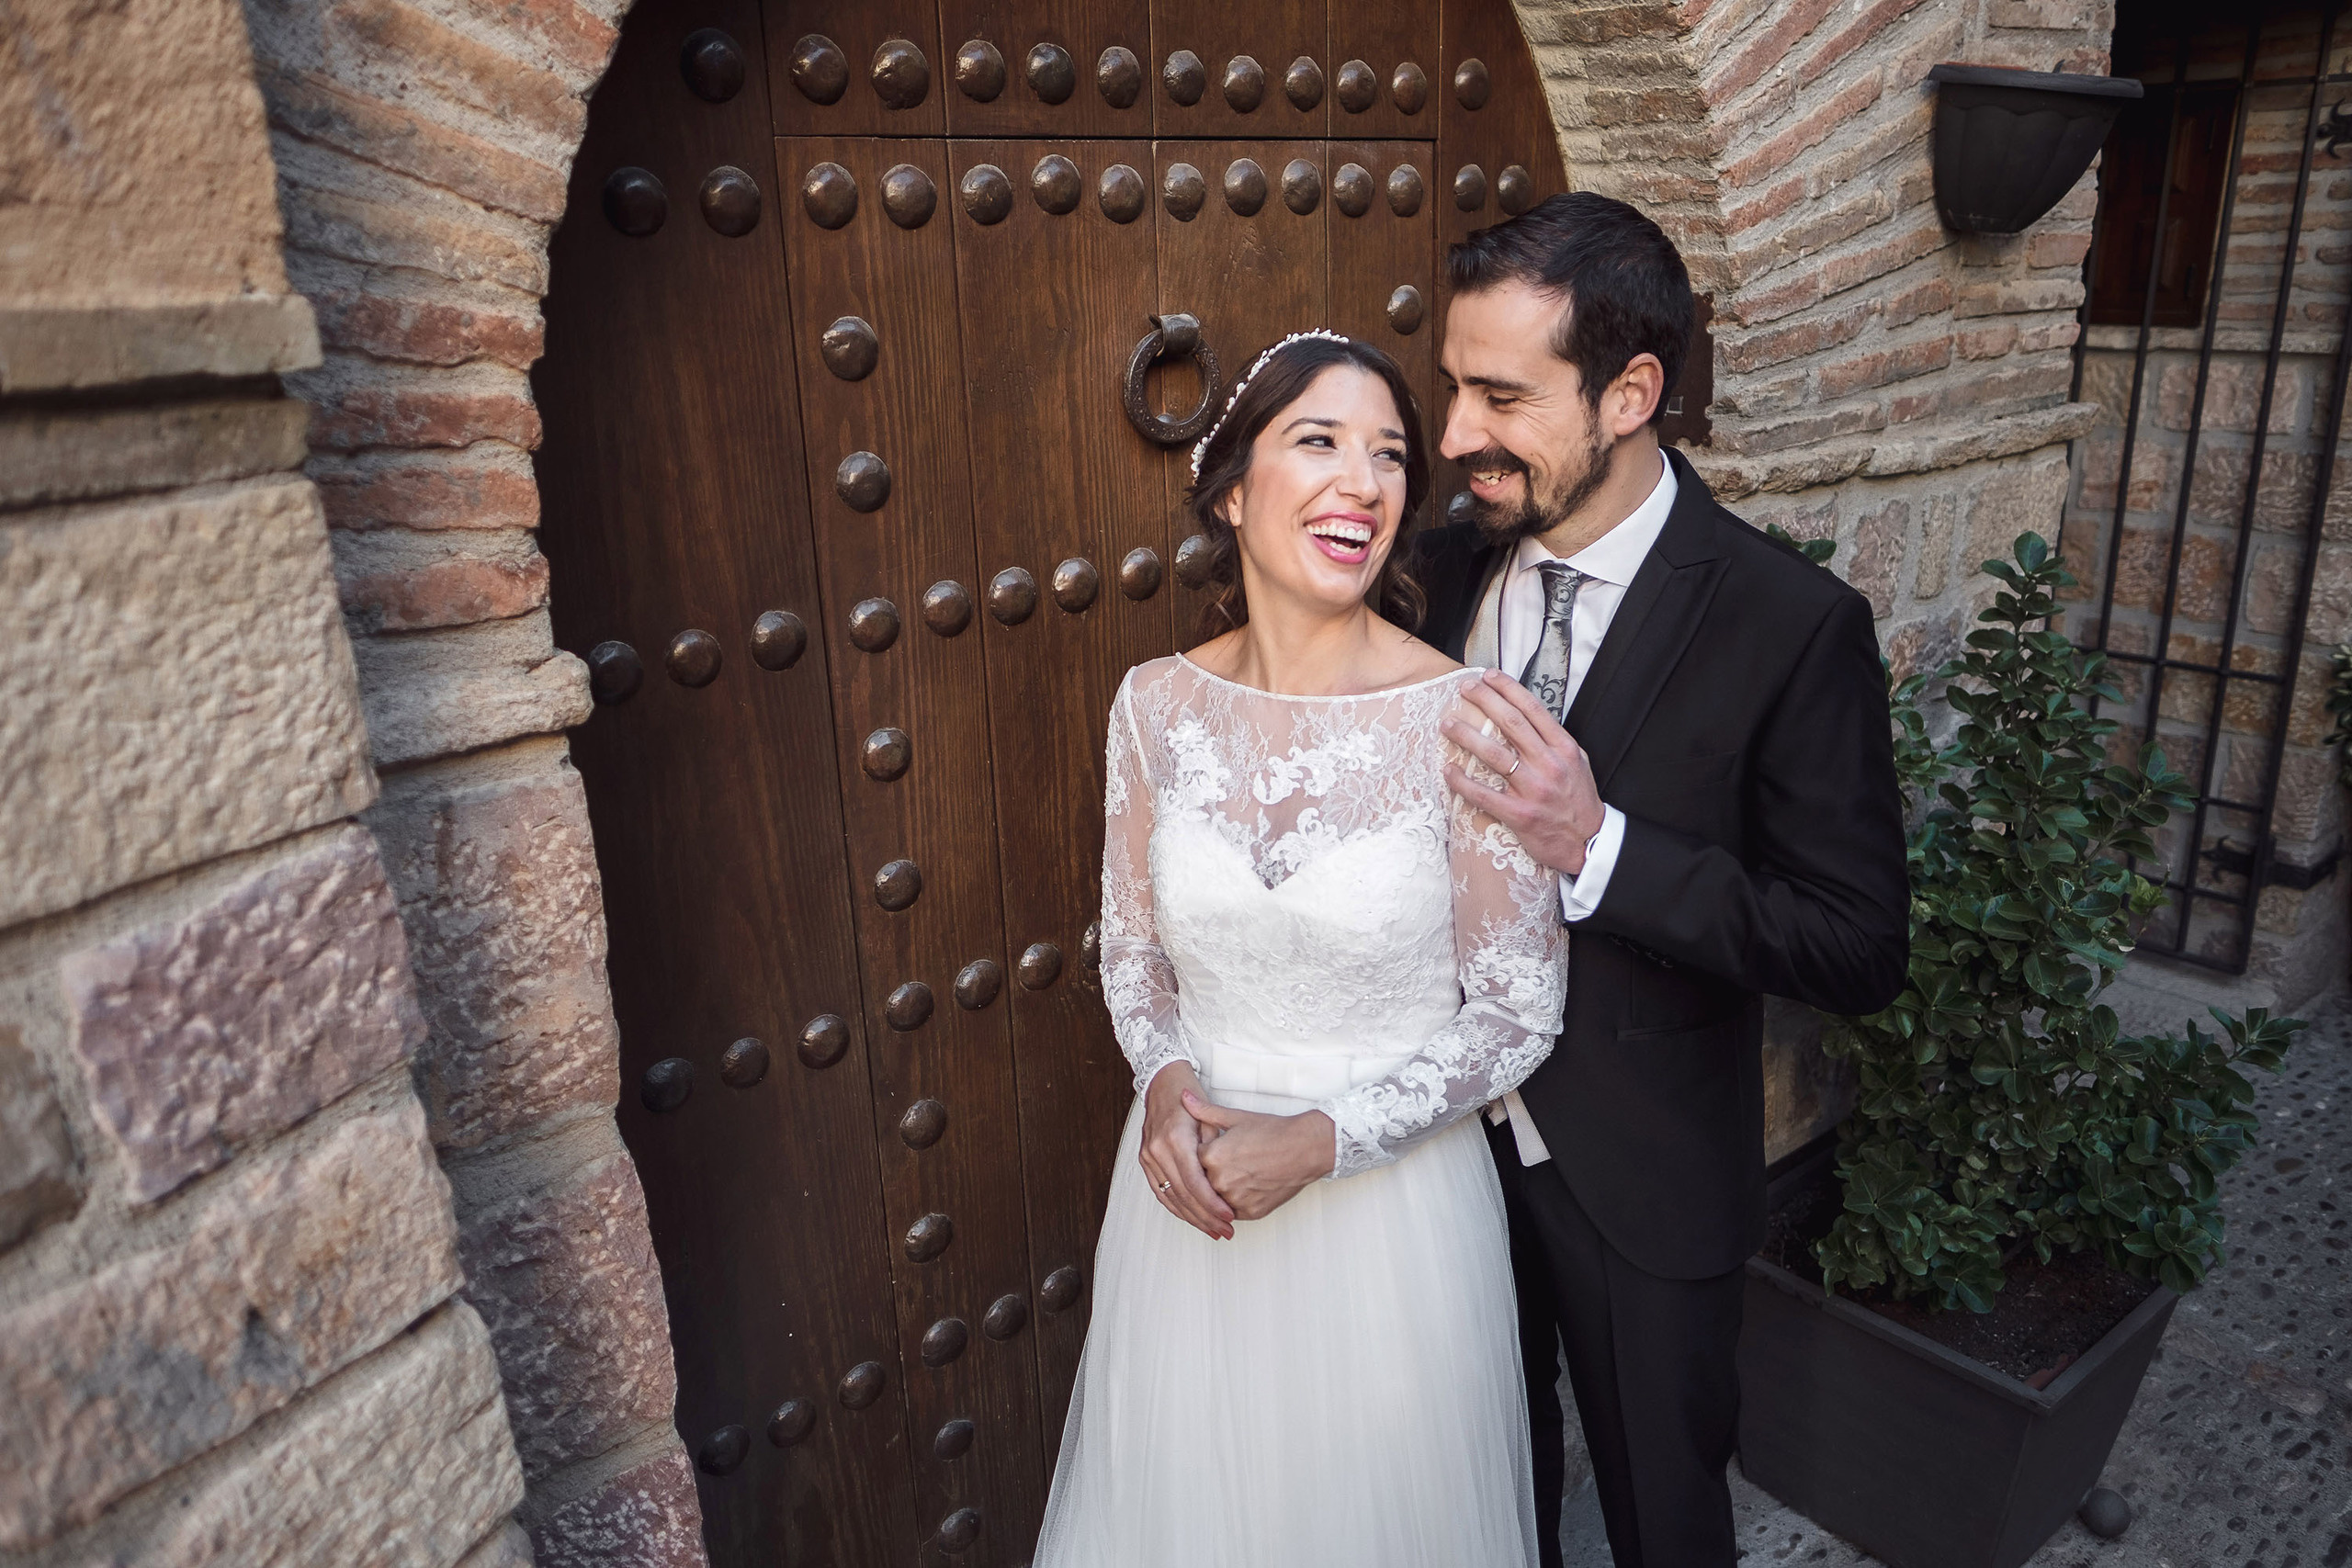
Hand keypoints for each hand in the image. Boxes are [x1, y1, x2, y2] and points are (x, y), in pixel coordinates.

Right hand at [1141, 1063, 1234, 1238]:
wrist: (1163, 1082)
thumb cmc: (1191, 1095)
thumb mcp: (1210, 1117)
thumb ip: (1215, 1149)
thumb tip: (1225, 1182)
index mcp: (1175, 1139)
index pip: (1195, 1183)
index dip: (1212, 1204)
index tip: (1229, 1217)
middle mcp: (1157, 1150)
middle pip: (1183, 1195)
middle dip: (1205, 1217)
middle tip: (1225, 1231)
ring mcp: (1148, 1156)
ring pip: (1170, 1197)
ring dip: (1192, 1218)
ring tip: (1213, 1231)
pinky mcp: (1144, 1160)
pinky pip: (1160, 1191)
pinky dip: (1176, 1208)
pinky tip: (1192, 1218)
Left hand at [1185, 1092, 1335, 1220]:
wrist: (1306, 1148)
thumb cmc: (1274, 1131)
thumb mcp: (1236, 1118)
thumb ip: (1205, 1111)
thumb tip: (1184, 1097)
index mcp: (1213, 1156)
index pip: (1193, 1160)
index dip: (1205, 1153)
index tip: (1219, 1148)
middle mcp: (1220, 1181)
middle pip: (1204, 1180)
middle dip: (1212, 1173)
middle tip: (1234, 1161)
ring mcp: (1235, 1199)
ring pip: (1216, 1199)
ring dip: (1222, 1190)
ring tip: (1242, 1173)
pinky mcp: (1250, 1213)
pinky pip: (1232, 1211)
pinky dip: (1235, 1202)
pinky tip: (1248, 1186)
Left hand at [1443, 669, 1605, 875]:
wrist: (1589, 842)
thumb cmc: (1578, 800)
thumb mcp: (1577, 763)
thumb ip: (1554, 741)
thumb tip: (1526, 717)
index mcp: (1564, 748)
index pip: (1533, 709)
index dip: (1508, 689)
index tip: (1488, 676)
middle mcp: (1549, 764)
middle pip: (1511, 724)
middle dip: (1484, 701)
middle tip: (1464, 689)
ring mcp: (1534, 790)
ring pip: (1494, 754)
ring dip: (1467, 736)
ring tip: (1448, 724)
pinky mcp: (1520, 815)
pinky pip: (1484, 794)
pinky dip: (1462, 781)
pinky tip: (1448, 770)